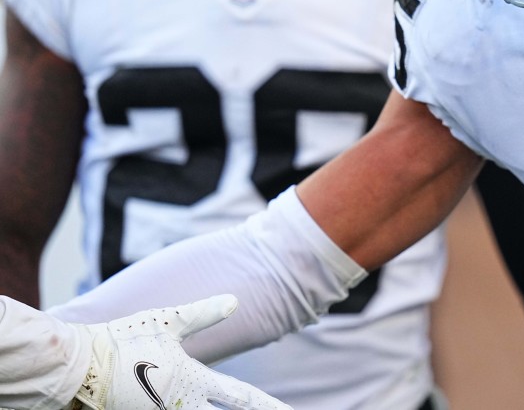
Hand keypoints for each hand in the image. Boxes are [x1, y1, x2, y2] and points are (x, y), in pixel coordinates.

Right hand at [71, 295, 291, 409]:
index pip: (243, 398)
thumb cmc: (121, 339)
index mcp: (194, 380)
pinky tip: (189, 405)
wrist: (76, 367)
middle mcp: (180, 405)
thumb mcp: (167, 321)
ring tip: (224, 405)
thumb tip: (234, 301)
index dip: (271, 406)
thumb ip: (202, 314)